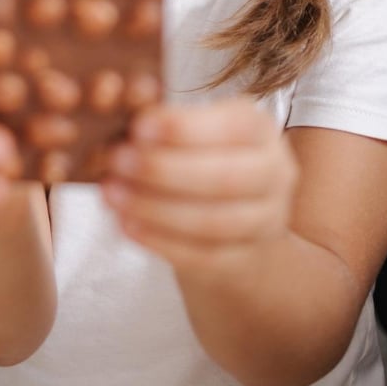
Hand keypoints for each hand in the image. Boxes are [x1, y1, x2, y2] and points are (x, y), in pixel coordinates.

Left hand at [101, 98, 297, 277]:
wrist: (231, 221)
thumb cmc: (202, 158)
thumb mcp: (192, 131)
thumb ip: (165, 127)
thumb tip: (128, 131)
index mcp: (261, 130)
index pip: (235, 126)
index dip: (185, 129)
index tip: (138, 128)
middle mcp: (275, 173)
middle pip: (224, 177)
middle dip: (163, 170)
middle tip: (116, 162)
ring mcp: (266, 220)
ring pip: (212, 221)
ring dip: (155, 208)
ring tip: (112, 195)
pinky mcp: (246, 259)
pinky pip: (203, 256)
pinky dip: (160, 241)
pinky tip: (126, 225)